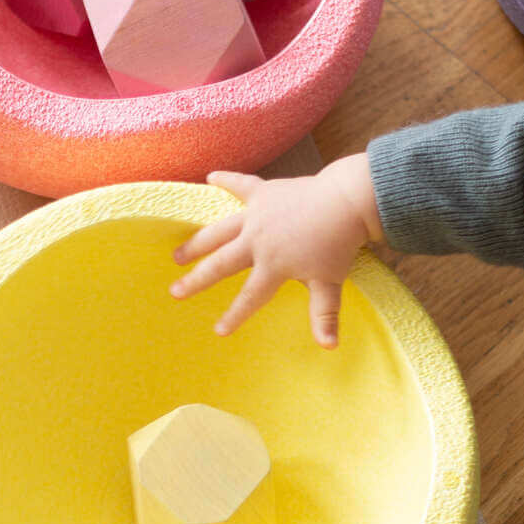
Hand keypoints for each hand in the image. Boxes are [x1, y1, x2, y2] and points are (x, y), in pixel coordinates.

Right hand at [169, 156, 380, 346]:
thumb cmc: (338, 245)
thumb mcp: (330, 283)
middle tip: (176, 291)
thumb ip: (324, 315)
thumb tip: (329, 347)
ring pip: (219, 231)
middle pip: (221, 264)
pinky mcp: (264, 193)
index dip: (234, 315)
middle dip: (197, 280)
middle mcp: (257, 241)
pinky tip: (210, 176)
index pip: (250, 297)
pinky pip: (240, 184)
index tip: (219, 331)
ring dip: (197, 243)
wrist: (347, 201)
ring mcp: (257, 216)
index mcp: (273, 266)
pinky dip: (226, 179)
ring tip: (177, 255)